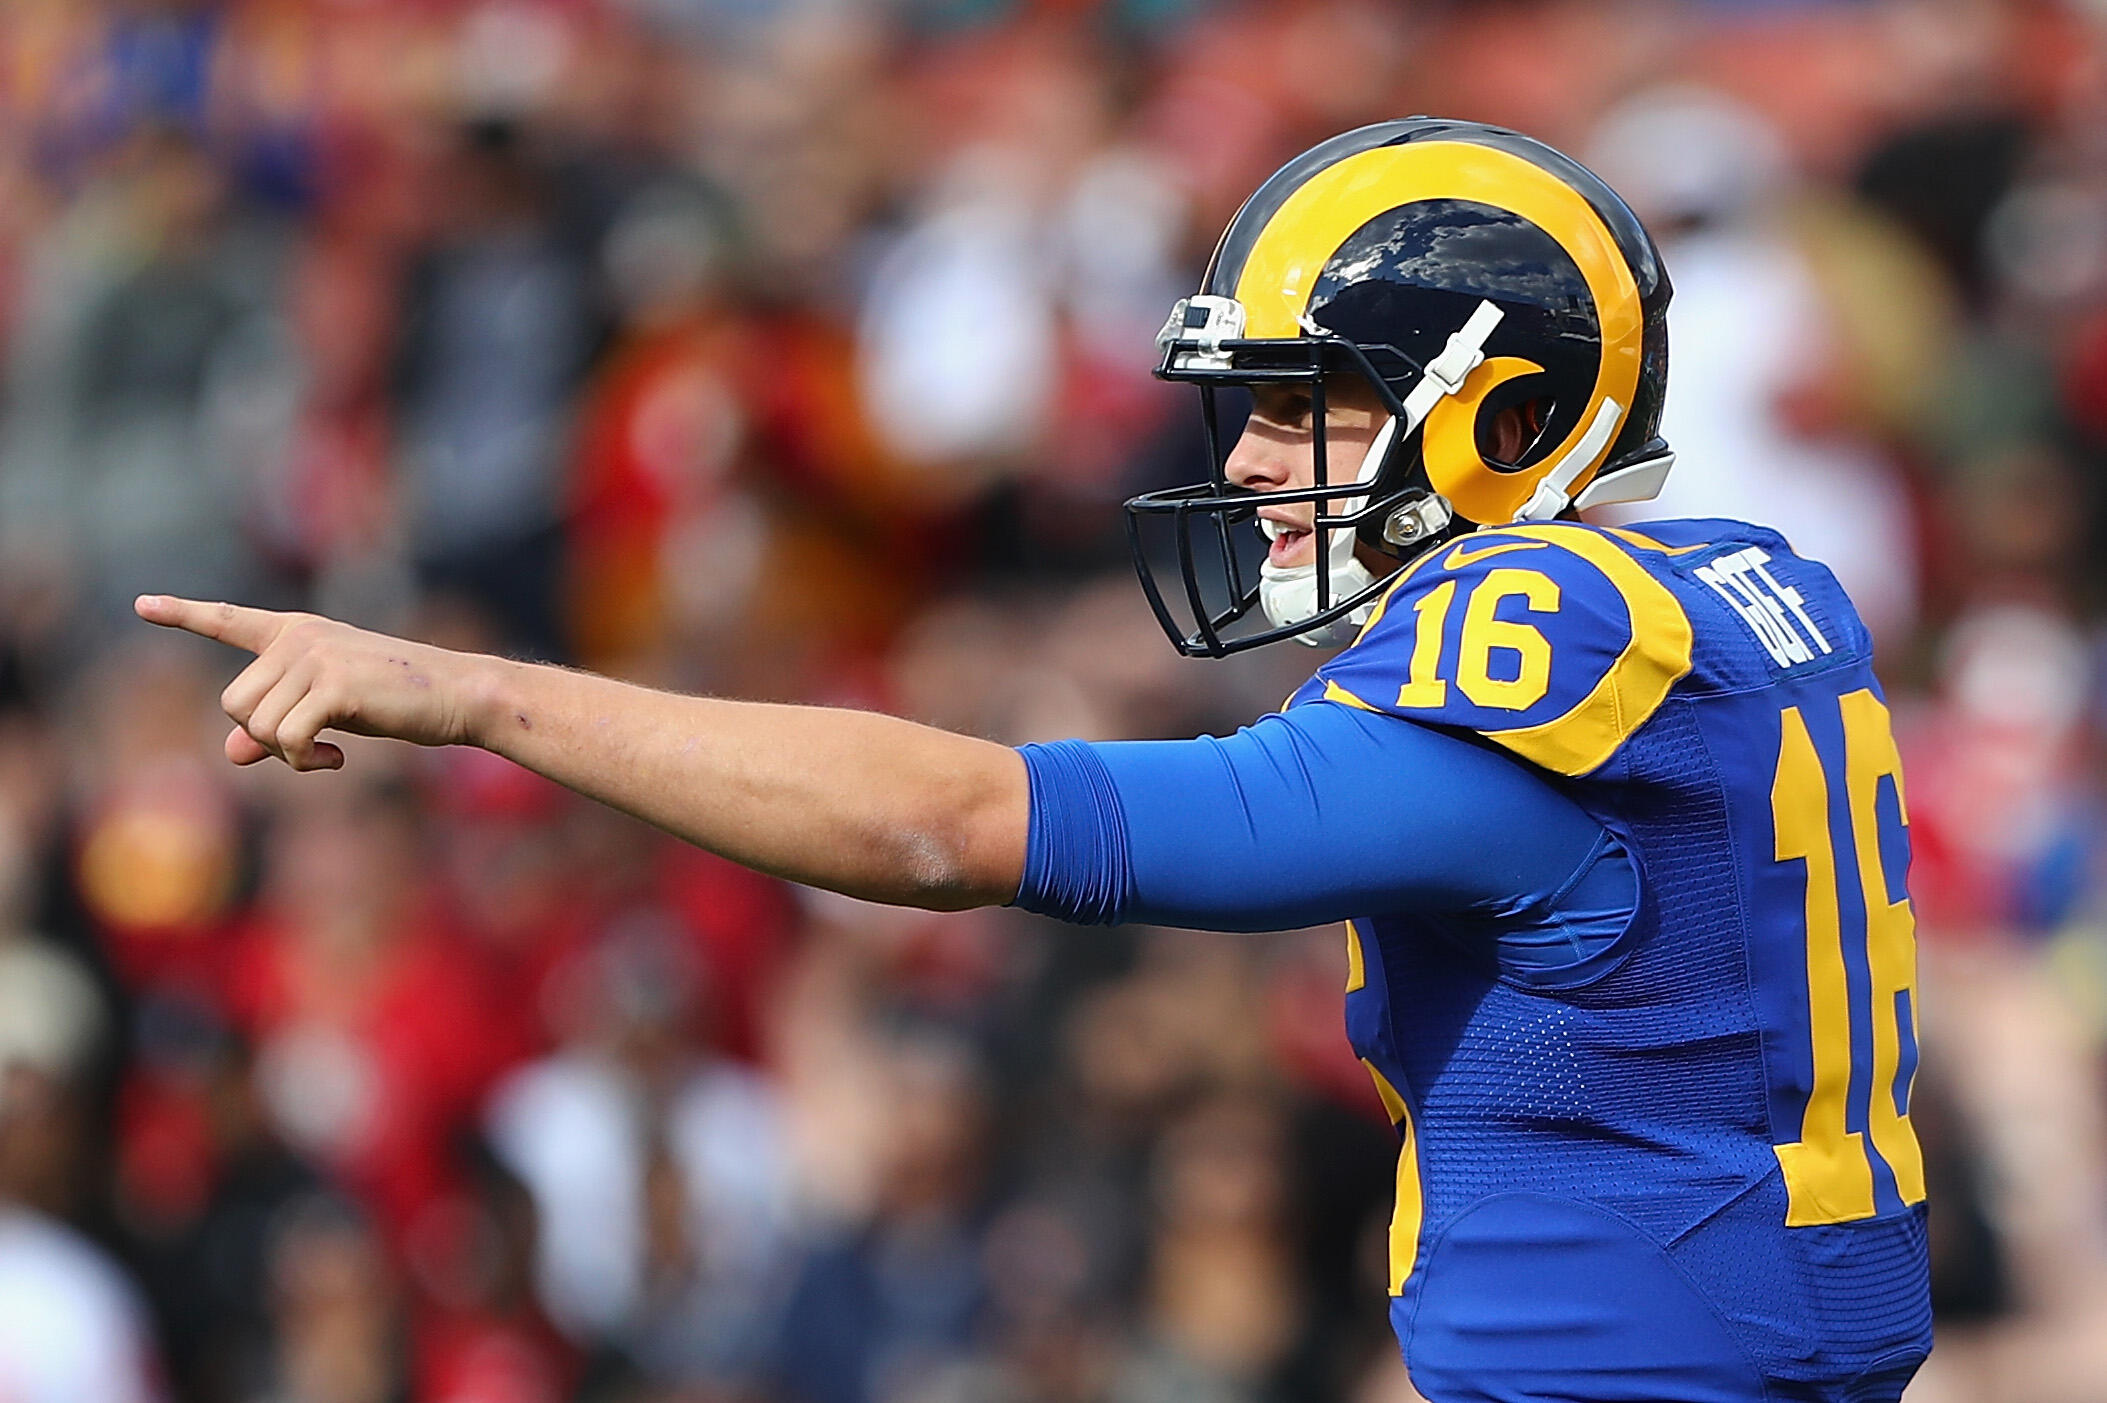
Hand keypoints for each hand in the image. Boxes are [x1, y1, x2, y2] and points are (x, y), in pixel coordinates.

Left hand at [134, 596, 495, 770]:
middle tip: (311, 746)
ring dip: (286, 754)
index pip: (231, 621)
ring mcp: (316, 657)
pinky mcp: (334, 686)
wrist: (457, 694)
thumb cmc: (399, 701)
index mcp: (298, 633)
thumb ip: (277, 726)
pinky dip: (304, 762)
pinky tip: (336, 759)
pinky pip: (286, 740)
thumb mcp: (330, 711)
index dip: (184, 614)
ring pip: (255, 725)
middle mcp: (300, 637)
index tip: (142, 604)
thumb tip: (231, 753)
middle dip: (265, 738)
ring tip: (326, 751)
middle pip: (235, 703)